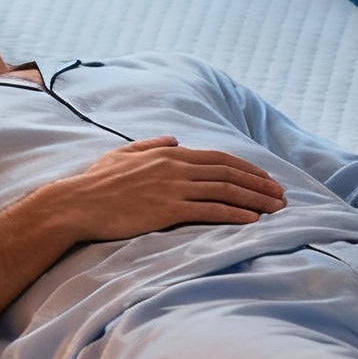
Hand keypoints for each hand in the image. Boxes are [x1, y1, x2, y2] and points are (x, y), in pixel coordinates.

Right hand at [65, 136, 286, 241]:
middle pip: (228, 173)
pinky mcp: (168, 210)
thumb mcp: (120, 154)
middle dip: (259, 184)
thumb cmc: (95, 183)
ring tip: (275, 209)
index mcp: (166, 153)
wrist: (77, 204)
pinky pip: (210, 210)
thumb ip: (149, 144)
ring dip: (255, 199)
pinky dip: (235, 213)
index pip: (217, 158)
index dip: (246, 168)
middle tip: (280, 195)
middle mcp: (174, 166)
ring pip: (225, 191)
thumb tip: (174, 138)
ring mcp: (173, 188)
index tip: (264, 178)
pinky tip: (252, 220)